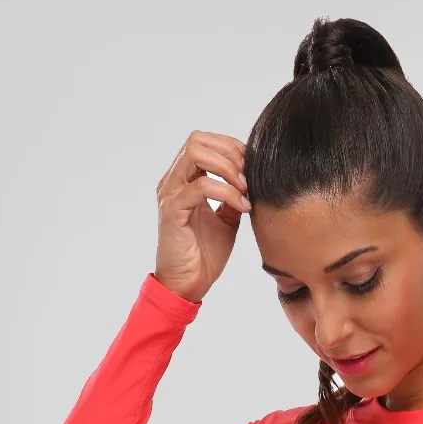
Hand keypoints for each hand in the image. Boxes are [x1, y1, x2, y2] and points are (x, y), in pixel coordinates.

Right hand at [154, 130, 251, 303]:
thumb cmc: (204, 254)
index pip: (203, 142)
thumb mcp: (227, 219)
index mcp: (184, 180)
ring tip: (245, 189)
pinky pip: (202, 186)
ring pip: (196, 154)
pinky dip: (227, 192)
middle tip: (249, 176)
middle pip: (198, 140)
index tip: (252, 168)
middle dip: (230, 153)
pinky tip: (242, 207)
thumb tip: (251, 179)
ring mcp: (170, 193)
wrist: (189, 284)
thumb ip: (234, 196)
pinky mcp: (172, 210)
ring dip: (228, 167)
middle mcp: (173, 181)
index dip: (231, 147)